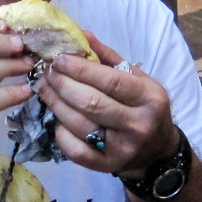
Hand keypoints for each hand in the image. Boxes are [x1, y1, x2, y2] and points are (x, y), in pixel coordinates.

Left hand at [36, 32, 176, 177]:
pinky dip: (61, 132)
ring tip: (44, 89)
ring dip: (56, 104)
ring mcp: (122, 148)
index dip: (80, 69)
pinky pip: (75, 150)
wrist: (157, 151)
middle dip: (63, 85)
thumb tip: (81, 35)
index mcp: (150, 98)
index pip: (111, 81)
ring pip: (79, 125)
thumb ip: (109, 58)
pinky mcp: (107, 166)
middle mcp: (138, 125)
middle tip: (47, 73)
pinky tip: (56, 118)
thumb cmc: (145, 108)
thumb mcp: (138, 80)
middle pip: (91, 103)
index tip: (59, 59)